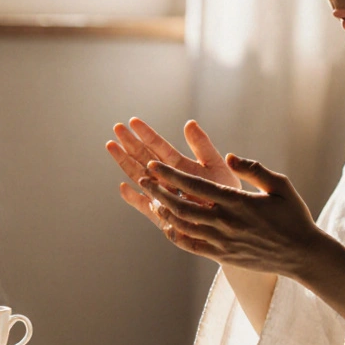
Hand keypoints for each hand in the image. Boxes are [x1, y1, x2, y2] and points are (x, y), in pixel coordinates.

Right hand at [106, 118, 238, 230]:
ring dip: (126, 163)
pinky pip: (146, 207)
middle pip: (145, 159)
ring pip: (140, 178)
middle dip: (131, 144)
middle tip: (117, 128)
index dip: (147, 134)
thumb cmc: (227, 193)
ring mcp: (163, 196)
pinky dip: (135, 199)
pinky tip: (123, 187)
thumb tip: (189, 123)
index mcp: (180, 166)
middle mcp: (168, 179)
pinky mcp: (163, 216)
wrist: (232, 223)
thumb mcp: (216, 166)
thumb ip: (202, 146)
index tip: (133, 121)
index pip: (159, 147)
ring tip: (111, 146)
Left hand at [138, 154, 327, 278]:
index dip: (171, 175)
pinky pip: (191, 246)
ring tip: (152, 199)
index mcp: (237, 202)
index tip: (154, 165)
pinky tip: (168, 225)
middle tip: (144, 178)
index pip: (195, 186)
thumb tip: (230, 156)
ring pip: (183, 226)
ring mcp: (222, 242)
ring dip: (165, 211)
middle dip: (160, 191)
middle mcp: (226, 223)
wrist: (302, 254)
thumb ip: (254, 169)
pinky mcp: (222, 256)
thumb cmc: (293, 216)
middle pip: (182, 206)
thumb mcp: (280, 185)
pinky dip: (176, 235)